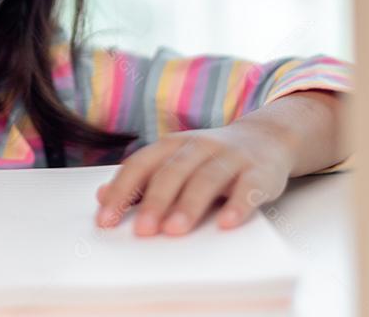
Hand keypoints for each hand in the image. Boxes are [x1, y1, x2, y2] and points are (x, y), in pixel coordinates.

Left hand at [94, 122, 296, 235]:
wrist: (266, 138)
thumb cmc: (210, 159)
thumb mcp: (174, 162)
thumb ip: (141, 180)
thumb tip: (101, 196)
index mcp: (172, 145)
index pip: (141, 165)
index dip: (122, 191)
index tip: (106, 220)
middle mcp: (199, 146)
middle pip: (173, 172)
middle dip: (155, 201)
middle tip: (142, 230)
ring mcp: (231, 157)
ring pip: (207, 178)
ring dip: (190, 204)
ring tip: (175, 230)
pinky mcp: (260, 172)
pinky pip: (249, 188)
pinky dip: (238, 205)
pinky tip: (226, 224)